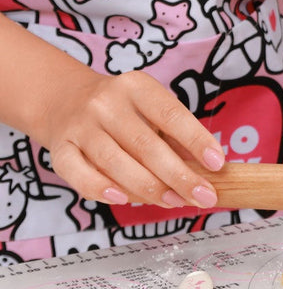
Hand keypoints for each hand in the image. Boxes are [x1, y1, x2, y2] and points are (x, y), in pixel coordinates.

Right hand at [38, 68, 224, 208]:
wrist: (64, 101)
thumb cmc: (121, 111)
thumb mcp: (148, 109)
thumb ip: (173, 136)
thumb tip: (208, 168)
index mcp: (137, 86)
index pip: (171, 114)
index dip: (196, 140)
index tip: (218, 163)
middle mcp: (107, 103)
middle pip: (146, 144)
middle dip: (179, 175)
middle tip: (203, 196)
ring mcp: (81, 126)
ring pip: (116, 162)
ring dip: (149, 188)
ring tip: (175, 202)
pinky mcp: (59, 148)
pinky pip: (79, 174)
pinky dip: (102, 189)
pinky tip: (124, 200)